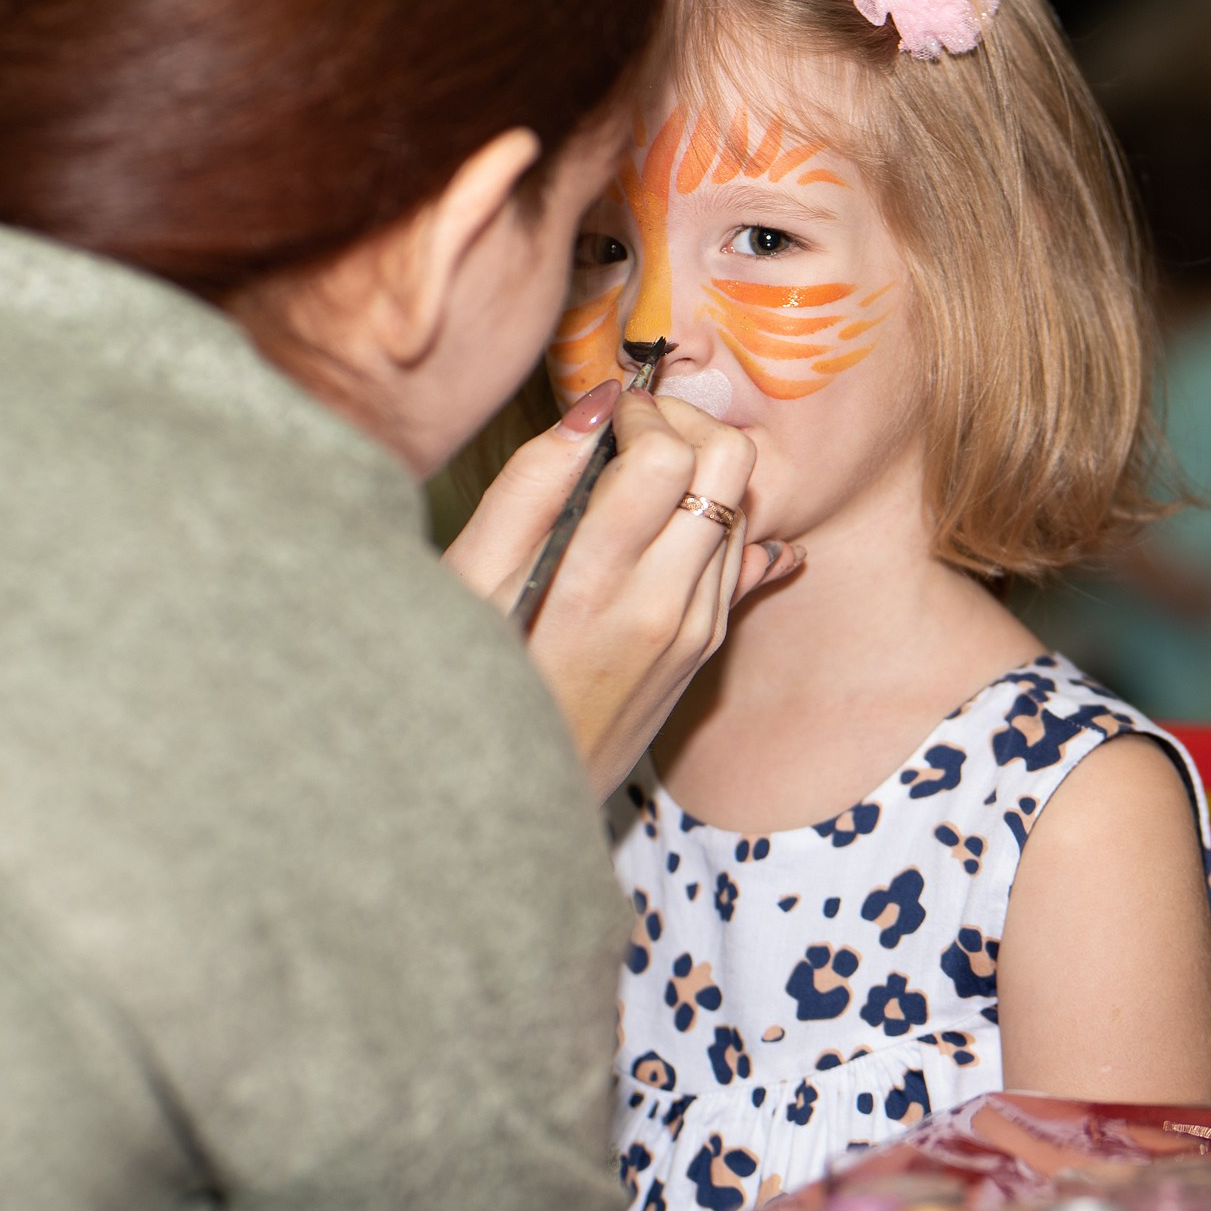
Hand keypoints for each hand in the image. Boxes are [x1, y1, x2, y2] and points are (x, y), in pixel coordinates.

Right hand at [442, 381, 800, 795]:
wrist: (512, 803)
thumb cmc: (470, 680)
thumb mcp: (469, 580)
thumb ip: (530, 484)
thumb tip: (593, 407)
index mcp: (595, 583)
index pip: (670, 457)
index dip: (644, 414)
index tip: (608, 415)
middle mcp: (663, 606)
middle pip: (731, 468)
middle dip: (689, 425)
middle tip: (638, 430)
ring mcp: (695, 631)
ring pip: (741, 506)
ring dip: (699, 471)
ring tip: (637, 475)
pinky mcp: (706, 648)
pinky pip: (736, 556)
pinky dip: (709, 518)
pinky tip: (661, 520)